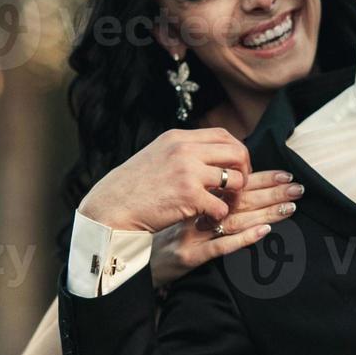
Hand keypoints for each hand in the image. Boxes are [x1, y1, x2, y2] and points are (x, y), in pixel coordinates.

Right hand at [79, 128, 252, 233]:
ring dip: (234, 195)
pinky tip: (208, 219)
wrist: (111, 207)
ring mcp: (189, 173)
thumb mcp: (156, 154)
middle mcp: (185, 150)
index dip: (236, 151)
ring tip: (224, 204)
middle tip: (237, 188)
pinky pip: (221, 205)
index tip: (235, 167)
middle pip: (237, 153)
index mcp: (177, 138)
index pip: (222, 135)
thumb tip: (207, 154)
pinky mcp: (189, 197)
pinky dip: (219, 215)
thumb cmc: (131, 186)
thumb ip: (181, 150)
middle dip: (244, 171)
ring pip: (235, 179)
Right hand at [148, 171, 302, 286]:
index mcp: (183, 179)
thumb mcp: (160, 186)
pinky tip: (265, 231)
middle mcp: (187, 199)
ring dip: (265, 209)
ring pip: (235, 216)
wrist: (108, 234)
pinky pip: (219, 245)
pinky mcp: (186, 253)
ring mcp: (188, 229)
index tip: (281, 171)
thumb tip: (213, 170)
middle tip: (298, 185)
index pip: (226, 170)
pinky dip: (243, 238)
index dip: (258, 172)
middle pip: (237, 191)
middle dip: (270, 187)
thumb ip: (186, 177)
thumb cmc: (136, 211)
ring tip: (291, 205)